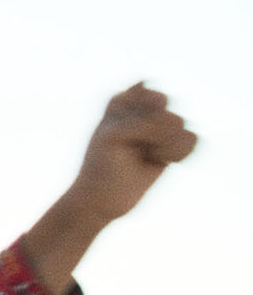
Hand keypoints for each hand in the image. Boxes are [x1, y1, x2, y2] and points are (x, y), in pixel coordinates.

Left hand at [67, 82, 196, 221]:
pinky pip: (193, 139)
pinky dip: (180, 153)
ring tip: (146, 156)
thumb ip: (146, 121)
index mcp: (122, 101)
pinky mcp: (172, 144)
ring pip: (181, 123)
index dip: (141, 119)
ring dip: (164, 146)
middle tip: (132, 149)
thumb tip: (180, 124)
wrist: (104, 198)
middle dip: (152, 135)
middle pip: (165, 112)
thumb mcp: (115, 136)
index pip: (148, 96)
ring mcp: (159, 126)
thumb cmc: (102, 166)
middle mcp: (142, 109)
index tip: (118, 134)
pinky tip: (163, 161)